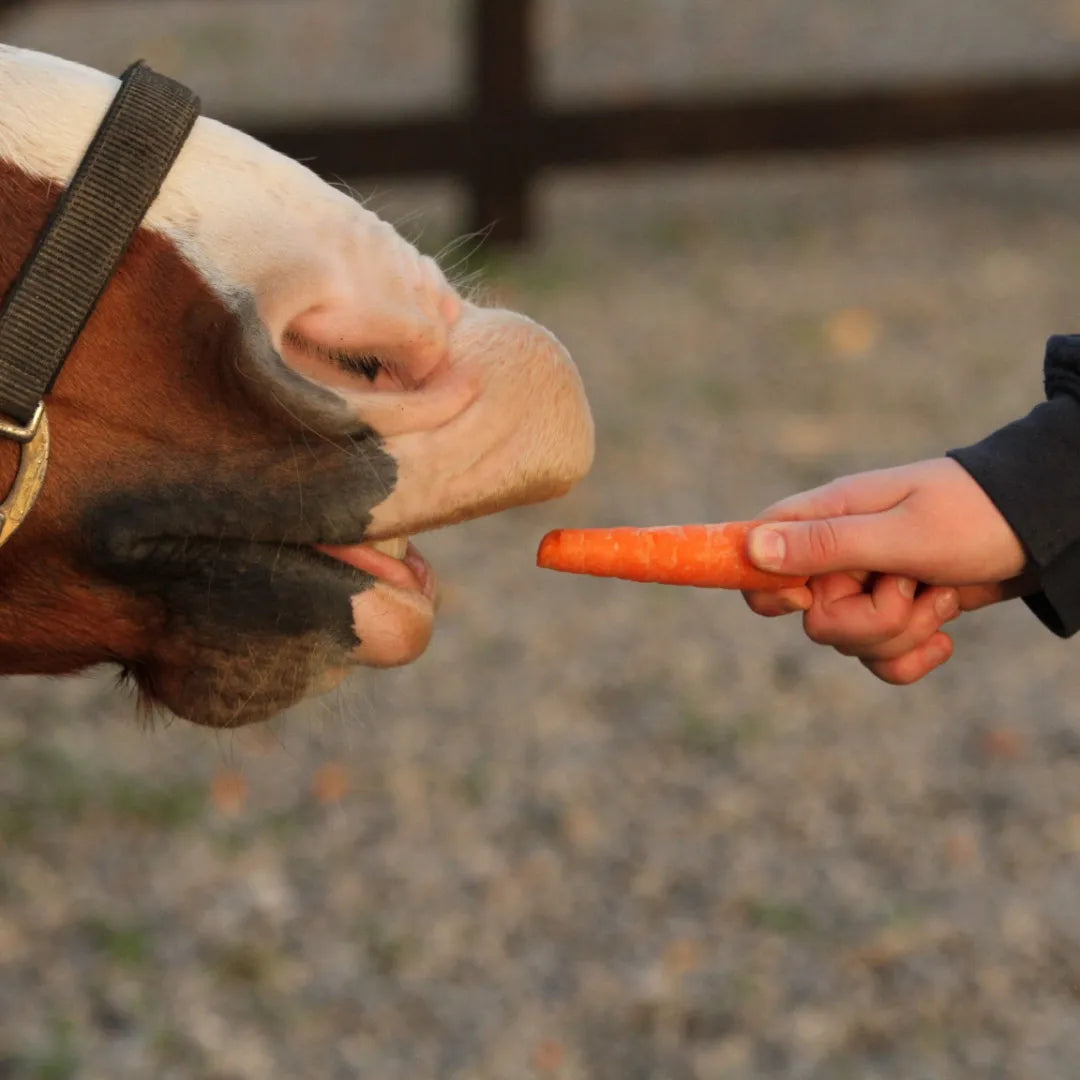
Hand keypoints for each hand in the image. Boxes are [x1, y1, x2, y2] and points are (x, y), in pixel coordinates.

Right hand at [742, 457, 1030, 683]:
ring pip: (849, 644)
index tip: (810, 596)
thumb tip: (752, 548)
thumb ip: (826, 544)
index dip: (772, 591)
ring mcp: (866, 588)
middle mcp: (836, 556)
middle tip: (908, 586)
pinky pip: (880, 661)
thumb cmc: (973, 516)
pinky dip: (914, 657)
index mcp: (826, 520)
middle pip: (811, 621)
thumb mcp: (900, 533)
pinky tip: (945, 633)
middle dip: (868, 621)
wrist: (1042, 529)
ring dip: (903, 632)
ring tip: (939, 594)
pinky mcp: (894, 615)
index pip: (756, 559)